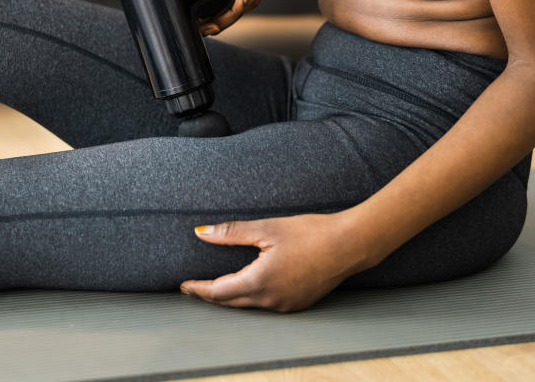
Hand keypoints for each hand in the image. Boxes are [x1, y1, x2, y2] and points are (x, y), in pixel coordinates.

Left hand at [179, 210, 376, 312]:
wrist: (350, 244)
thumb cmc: (310, 232)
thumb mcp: (267, 228)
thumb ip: (231, 233)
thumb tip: (202, 233)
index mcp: (260, 282)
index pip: (219, 292)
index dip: (199, 289)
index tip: (184, 286)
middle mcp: (272, 300)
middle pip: (232, 302)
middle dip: (211, 295)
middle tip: (194, 287)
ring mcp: (287, 305)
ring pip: (250, 304)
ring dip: (232, 296)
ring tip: (218, 284)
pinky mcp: (299, 303)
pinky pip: (267, 303)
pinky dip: (252, 296)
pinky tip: (250, 283)